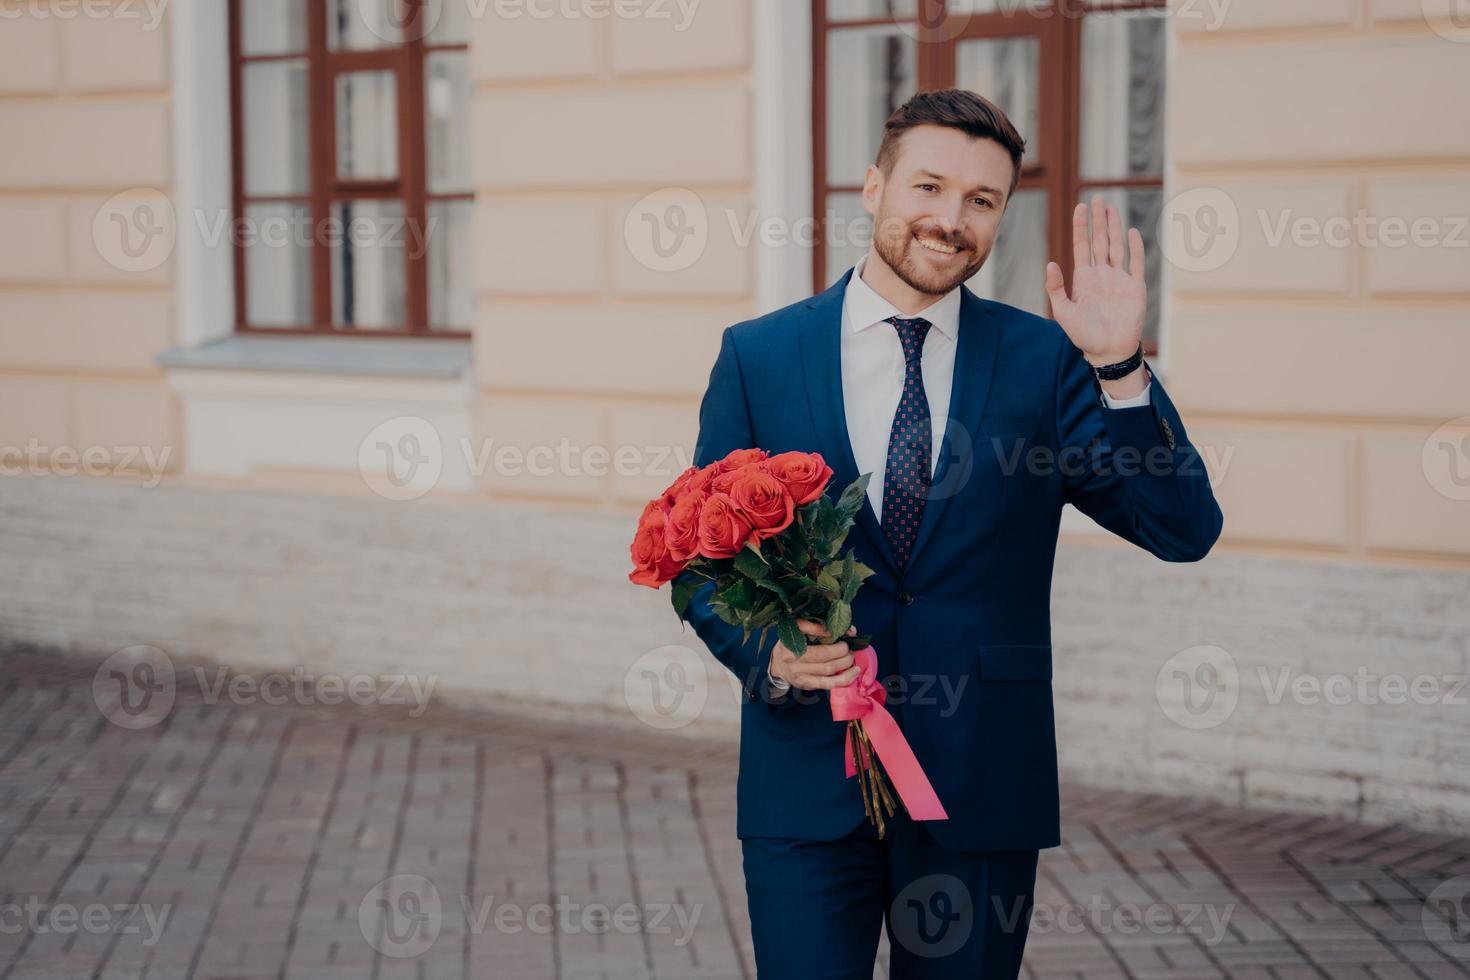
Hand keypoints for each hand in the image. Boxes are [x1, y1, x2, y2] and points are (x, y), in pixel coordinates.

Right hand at [770, 620, 859, 690]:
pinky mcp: (808, 685)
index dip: (830, 634)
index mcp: (789, 644)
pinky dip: (844, 679)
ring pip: (828, 670)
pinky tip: (854, 673)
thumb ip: (815, 625)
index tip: (843, 632)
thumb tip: (844, 629)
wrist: (779, 665)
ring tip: (851, 657)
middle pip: (824, 656)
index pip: (811, 635)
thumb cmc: (790, 644)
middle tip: (848, 647)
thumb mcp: (796, 629)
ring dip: (845, 663)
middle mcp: (793, 661)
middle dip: (841, 651)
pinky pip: (829, 684)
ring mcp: (801, 675)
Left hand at [1044, 196, 1146, 367]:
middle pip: (1100, 241)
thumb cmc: (1084, 335)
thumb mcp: (1063, 312)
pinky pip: (1136, 263)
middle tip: (1097, 198)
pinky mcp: (1135, 287)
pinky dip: (1135, 248)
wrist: (1108, 351)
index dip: (1080, 227)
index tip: (1079, 207)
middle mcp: (1102, 274)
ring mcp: (1119, 279)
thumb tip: (1050, 263)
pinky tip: (1131, 232)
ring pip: (1117, 246)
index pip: (1082, 246)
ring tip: (1111, 208)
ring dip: (1114, 227)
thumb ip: (1056, 288)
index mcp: (1084, 278)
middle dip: (1097, 220)